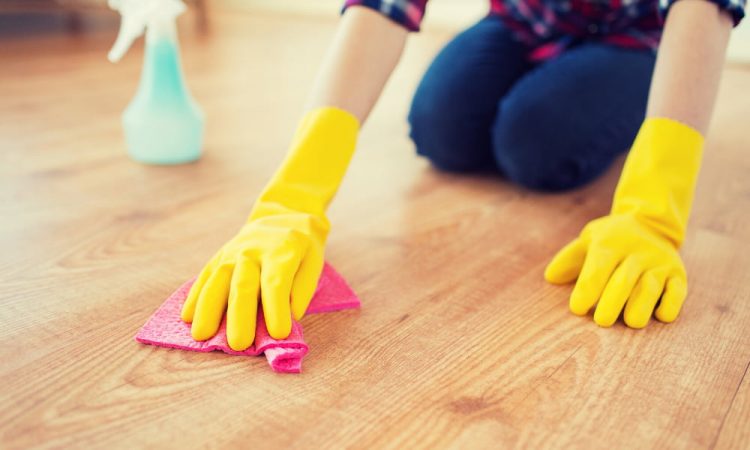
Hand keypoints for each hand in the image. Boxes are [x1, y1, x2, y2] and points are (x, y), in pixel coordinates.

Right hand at [180, 107, 358, 350]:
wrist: (283, 215)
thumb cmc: (301, 248)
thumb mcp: (313, 262)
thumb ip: (302, 289)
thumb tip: (291, 316)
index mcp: (282, 252)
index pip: (276, 283)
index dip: (277, 308)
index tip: (279, 334)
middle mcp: (253, 251)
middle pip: (243, 285)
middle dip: (240, 316)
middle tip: (238, 344)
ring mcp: (232, 252)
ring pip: (217, 281)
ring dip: (208, 309)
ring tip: (201, 335)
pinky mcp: (218, 256)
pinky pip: (204, 276)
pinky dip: (194, 296)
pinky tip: (186, 316)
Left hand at [545, 214, 685, 327]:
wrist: (652, 223)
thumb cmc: (611, 239)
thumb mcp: (588, 239)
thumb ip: (569, 258)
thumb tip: (551, 277)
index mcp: (611, 244)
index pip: (597, 268)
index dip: (587, 289)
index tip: (577, 309)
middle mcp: (637, 253)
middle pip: (624, 281)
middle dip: (612, 303)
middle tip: (601, 321)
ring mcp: (659, 263)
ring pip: (650, 288)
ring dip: (640, 307)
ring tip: (629, 322)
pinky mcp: (678, 274)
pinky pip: (677, 291)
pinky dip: (671, 305)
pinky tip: (660, 316)